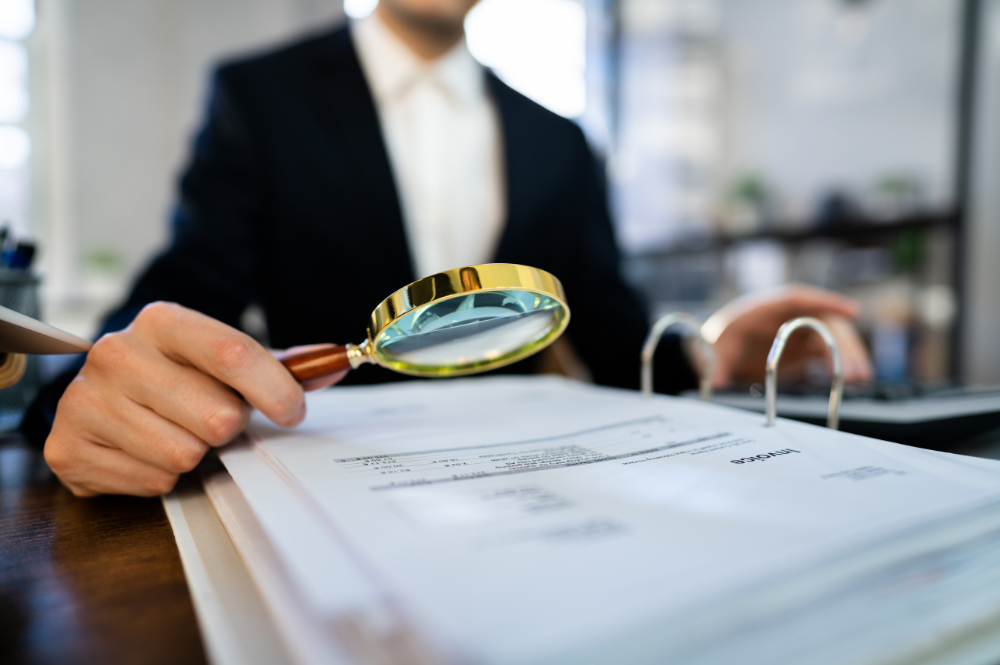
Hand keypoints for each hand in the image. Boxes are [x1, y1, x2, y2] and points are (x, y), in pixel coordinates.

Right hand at [44, 302, 346, 496]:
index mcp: (161, 322)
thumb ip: (283, 362)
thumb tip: (337, 362)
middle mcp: (116, 354)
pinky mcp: (68, 448)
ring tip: (176, 432)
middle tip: (211, 418)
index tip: (293, 411)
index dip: (275, 390)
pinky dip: (162, 476)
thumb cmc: (178, 376)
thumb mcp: (224, 359)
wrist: (103, 394)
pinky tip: (147, 451)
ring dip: (194, 454)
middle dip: (227, 427)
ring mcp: (85, 401)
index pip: (233, 353)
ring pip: (185, 454)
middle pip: (217, 416)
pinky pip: (153, 481)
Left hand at [702, 286, 872, 387]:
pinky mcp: (805, 348)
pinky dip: (841, 363)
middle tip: (855, 368)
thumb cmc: (719, 341)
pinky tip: (854, 379)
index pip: (798, 298)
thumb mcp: (714, 350)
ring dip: (848, 355)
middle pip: (822, 321)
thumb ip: (716, 364)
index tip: (851, 311)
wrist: (719, 349)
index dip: (826, 302)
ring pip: (831, 337)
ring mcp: (799, 331)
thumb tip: (715, 382)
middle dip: (841, 343)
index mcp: (764, 308)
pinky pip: (829, 352)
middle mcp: (788, 316)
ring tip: (860, 377)